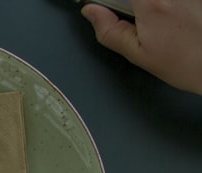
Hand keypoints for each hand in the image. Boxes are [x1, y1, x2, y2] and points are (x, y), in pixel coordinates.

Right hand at [81, 0, 201, 93]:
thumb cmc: (185, 63)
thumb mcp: (137, 54)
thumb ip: (110, 30)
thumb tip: (91, 12)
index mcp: (151, 3)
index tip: (97, 5)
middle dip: (126, 3)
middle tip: (128, 14)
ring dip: (145, 5)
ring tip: (153, 20)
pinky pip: (168, 0)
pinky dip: (161, 6)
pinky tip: (169, 18)